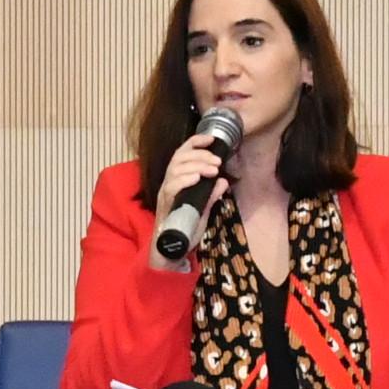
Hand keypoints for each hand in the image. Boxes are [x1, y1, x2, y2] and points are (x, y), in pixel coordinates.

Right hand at [148, 132, 233, 270]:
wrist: (172, 249)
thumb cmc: (185, 228)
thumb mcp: (203, 210)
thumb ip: (211, 196)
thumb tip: (224, 182)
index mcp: (177, 180)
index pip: (182, 153)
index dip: (195, 142)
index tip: (212, 139)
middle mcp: (169, 182)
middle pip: (180, 157)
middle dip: (201, 155)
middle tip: (218, 161)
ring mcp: (166, 192)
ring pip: (176, 168)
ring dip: (197, 165)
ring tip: (213, 169)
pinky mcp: (165, 203)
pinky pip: (171, 186)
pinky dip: (185, 179)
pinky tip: (197, 178)